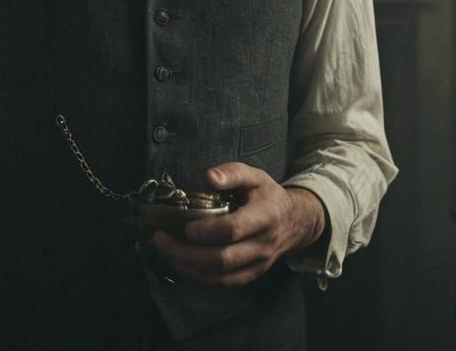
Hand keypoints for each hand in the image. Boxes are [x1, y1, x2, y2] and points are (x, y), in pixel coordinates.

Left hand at [151, 162, 324, 286]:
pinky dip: (199, 277)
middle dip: (187, 253)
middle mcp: (262, 245)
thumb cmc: (267, 195)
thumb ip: (232, 173)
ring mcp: (258, 264)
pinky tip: (181, 264)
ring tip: (165, 251)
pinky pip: (223, 282)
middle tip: (161, 239)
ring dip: (188, 267)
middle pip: (223, 258)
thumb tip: (209, 176)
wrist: (294, 222)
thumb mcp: (254, 175)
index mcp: (264, 217)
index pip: (234, 230)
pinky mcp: (252, 275)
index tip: (185, 227)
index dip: (207, 231)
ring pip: (221, 276)